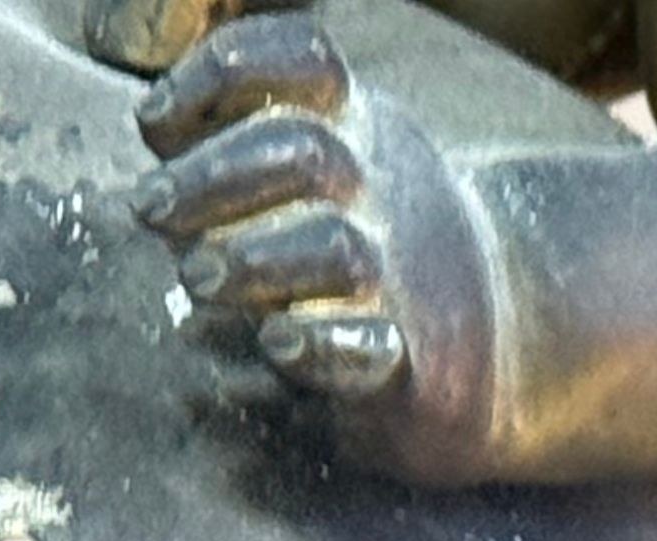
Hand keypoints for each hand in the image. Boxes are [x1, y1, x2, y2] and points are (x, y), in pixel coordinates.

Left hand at [131, 13, 501, 481]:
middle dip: (211, 176)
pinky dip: (318, 345)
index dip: (223, 68)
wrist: (506, 336)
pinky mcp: (411, 363)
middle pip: (301, 150)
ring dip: (249, 260)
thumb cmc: (367, 251)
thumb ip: (236, 145)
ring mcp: (400, 276)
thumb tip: (151, 119)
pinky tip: (277, 342)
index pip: (303, 62)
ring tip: (197, 279)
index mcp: (355, 130)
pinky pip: (368, 350)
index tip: (151, 117)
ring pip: (330, 248)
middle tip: (150, 209)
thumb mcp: (319, 170)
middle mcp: (380, 191)